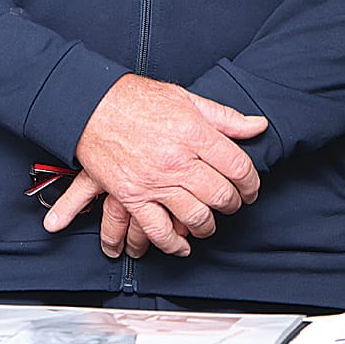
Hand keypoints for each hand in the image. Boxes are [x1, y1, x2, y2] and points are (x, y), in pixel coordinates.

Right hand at [41, 75, 266, 254]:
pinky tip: (181, 245)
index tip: (249, 189)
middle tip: (230, 204)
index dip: (251, 183)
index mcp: (193, 133)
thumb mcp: (184, 98)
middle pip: (221, 195)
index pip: (239, 168)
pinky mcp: (131, 196)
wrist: (87, 104)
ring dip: (207, 225)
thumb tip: (257, 126)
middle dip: (232, 204)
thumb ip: (223, 116)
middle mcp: (177, 160)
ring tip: (206, 222)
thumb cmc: (133, 98)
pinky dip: (173, 244)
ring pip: (196, 217)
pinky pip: (158, 230)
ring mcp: (154, 181)